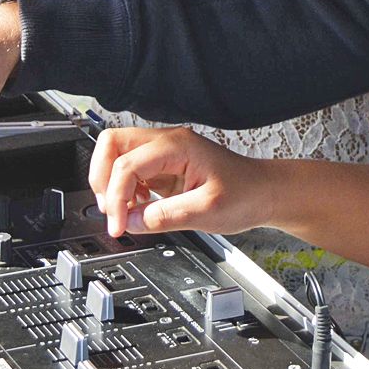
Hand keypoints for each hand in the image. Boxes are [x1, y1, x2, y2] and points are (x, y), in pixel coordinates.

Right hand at [89, 126, 275, 239]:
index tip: (118, 226)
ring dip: (111, 183)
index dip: (116, 198)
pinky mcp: (165, 166)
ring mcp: (165, 152)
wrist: (265, 192)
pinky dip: (125, 189)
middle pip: (112, 144)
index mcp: (178, 146)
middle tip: (111, 211)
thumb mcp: (207, 212)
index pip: (127, 164)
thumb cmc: (246, 194)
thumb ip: (166, 216)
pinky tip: (138, 206)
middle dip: (102, 179)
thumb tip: (132, 221)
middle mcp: (168, 142)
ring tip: (124, 211)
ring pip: (117, 154)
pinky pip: (131, 170)